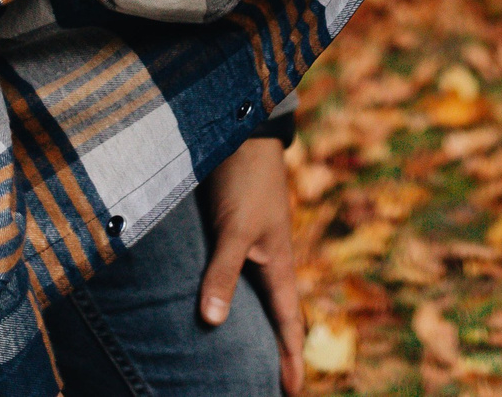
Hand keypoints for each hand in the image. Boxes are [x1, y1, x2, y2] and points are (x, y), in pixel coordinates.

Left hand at [199, 137, 303, 396]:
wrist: (240, 132)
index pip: (288, 326)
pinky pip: (234, 280)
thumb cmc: (244, 180)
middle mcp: (268, 263)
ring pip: (254, 301)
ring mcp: (252, 249)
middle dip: (274, 353)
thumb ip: (222, 273)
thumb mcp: (234, 229)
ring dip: (251, 329)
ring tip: (242, 359)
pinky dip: (229, 300)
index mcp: (278, 267)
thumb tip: (213, 323)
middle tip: (269, 385)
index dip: (289, 360)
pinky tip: (211, 309)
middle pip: (274, 319)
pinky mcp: (232, 235)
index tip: (290, 394)